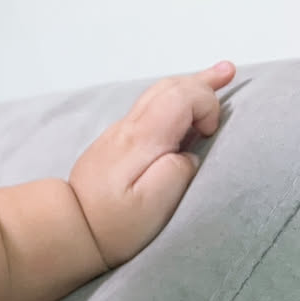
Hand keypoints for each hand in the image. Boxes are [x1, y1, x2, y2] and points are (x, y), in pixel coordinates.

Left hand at [69, 61, 235, 268]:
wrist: (70, 227)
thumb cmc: (113, 223)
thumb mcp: (153, 205)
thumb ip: (179, 171)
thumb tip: (191, 153)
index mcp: (142, 139)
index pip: (181, 97)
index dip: (206, 105)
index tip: (210, 133)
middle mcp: (130, 128)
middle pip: (170, 87)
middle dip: (203, 83)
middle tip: (229, 73)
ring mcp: (122, 132)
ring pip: (159, 94)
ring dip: (190, 85)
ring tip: (219, 74)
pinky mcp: (120, 143)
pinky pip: (152, 109)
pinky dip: (176, 100)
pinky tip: (186, 105)